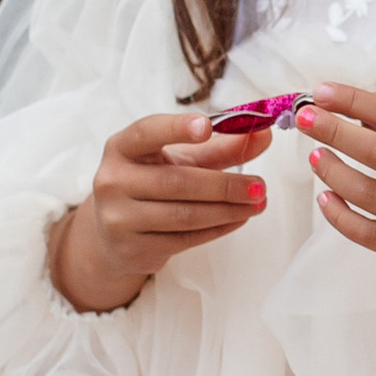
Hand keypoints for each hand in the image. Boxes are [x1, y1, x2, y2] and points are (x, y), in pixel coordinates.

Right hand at [50, 111, 269, 315]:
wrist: (113, 235)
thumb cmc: (152, 185)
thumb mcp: (180, 160)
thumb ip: (220, 147)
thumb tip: (263, 133)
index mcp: (121, 148)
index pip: (146, 132)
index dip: (176, 128)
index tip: (208, 126)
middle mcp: (112, 181)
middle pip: (176, 182)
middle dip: (224, 185)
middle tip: (258, 185)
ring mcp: (119, 218)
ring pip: (184, 215)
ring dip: (228, 210)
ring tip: (257, 203)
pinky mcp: (133, 248)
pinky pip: (185, 239)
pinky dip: (218, 229)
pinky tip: (239, 219)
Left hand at [300, 84, 375, 361]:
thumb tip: (356, 114)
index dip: (355, 100)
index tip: (322, 91)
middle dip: (334, 131)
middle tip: (305, 119)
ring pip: (365, 192)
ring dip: (333, 172)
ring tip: (317, 157)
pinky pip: (364, 231)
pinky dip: (338, 214)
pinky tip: (326, 198)